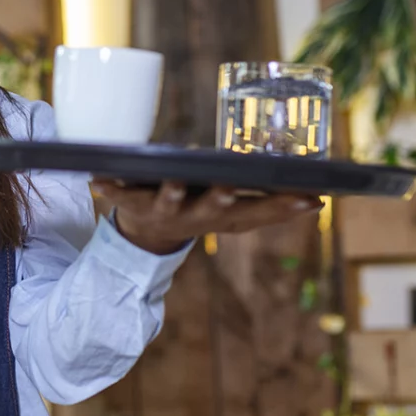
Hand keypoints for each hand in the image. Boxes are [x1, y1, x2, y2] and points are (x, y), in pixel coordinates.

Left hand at [90, 179, 322, 256]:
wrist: (146, 237)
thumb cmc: (200, 209)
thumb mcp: (234, 211)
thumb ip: (268, 203)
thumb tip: (319, 198)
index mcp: (222, 217)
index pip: (258, 214)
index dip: (283, 208)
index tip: (310, 198)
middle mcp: (194, 217)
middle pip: (212, 210)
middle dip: (220, 198)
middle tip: (228, 186)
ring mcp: (162, 211)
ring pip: (165, 202)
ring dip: (168, 193)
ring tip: (171, 181)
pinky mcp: (130, 203)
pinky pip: (116, 194)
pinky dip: (106, 186)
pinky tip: (96, 178)